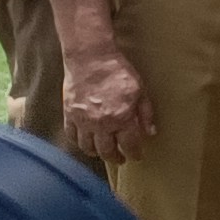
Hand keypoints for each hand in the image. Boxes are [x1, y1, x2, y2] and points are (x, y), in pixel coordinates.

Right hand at [59, 46, 152, 166]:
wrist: (91, 59)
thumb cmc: (118, 72)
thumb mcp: (141, 91)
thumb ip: (146, 114)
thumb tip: (151, 132)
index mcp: (121, 118)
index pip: (129, 144)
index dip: (134, 153)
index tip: (137, 157)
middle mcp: (100, 124)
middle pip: (107, 150)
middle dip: (115, 158)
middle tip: (121, 159)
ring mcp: (82, 120)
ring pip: (87, 146)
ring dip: (96, 153)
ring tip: (103, 153)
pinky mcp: (68, 114)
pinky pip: (71, 135)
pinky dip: (78, 142)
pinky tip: (84, 143)